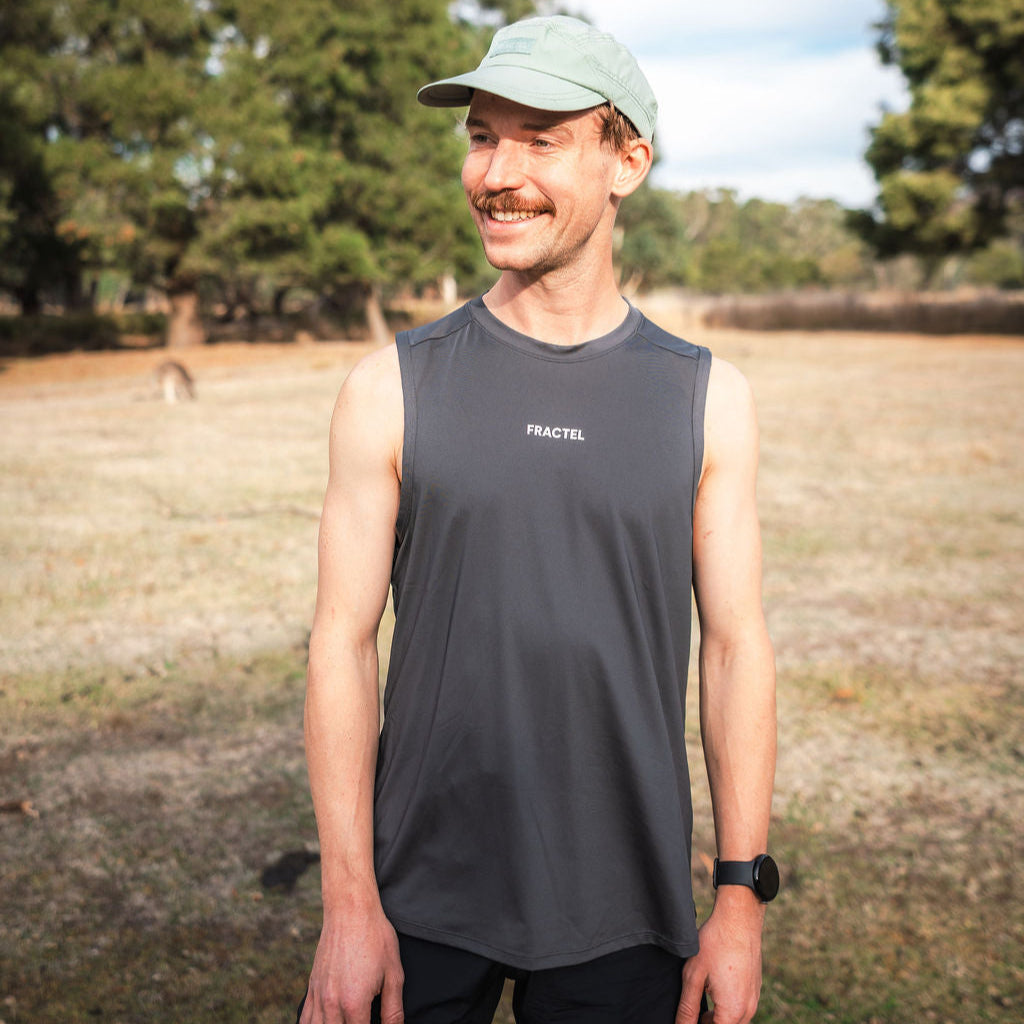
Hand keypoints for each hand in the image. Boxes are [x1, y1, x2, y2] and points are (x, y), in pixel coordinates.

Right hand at [300, 899, 403, 1023]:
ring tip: (345, 1022)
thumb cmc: (375, 937)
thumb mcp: (394, 973)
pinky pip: (304, 1019)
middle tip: (362, 1022)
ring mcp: (318, 996)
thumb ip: (393, 1010)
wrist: (350, 909)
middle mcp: (331, 1004)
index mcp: (354, 1003)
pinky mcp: (311, 987)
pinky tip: (325, 1023)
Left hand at [676, 890, 763, 1023]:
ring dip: (716, 1015)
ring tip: (700, 994)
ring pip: (733, 1019)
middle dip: (707, 1022)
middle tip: (690, 1007)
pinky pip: (740, 1006)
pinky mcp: (755, 988)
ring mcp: (754, 999)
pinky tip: (712, 985)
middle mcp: (748, 1010)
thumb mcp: (694, 976)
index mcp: (733, 1012)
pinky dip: (726, 1004)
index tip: (686, 1016)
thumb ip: (687, 1008)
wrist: (739, 918)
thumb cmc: (715, 944)